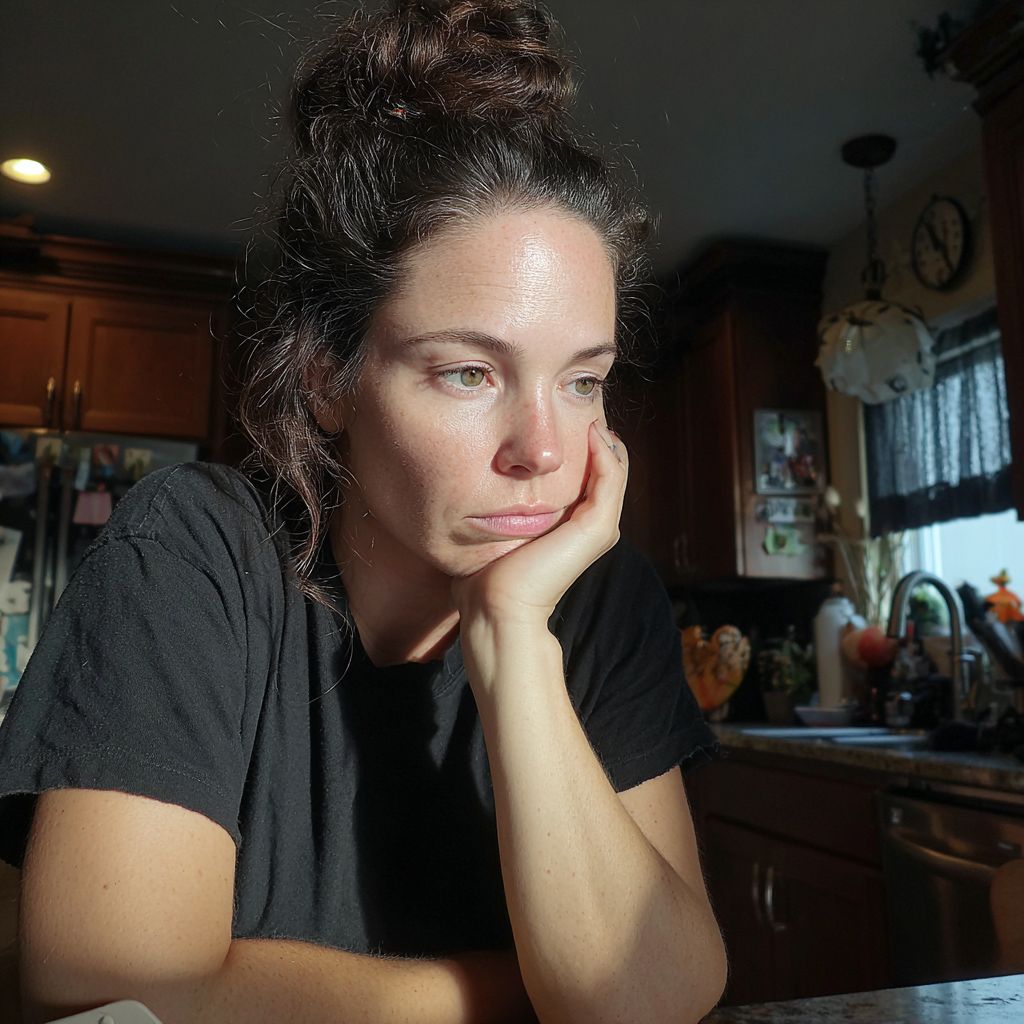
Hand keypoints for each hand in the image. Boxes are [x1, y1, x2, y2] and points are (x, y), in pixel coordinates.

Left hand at [452, 420, 627, 627]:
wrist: (495, 606)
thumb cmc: (487, 573)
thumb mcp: (495, 526)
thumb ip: (500, 504)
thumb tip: (482, 476)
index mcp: (573, 525)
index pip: (589, 473)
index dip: (581, 442)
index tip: (563, 416)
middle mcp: (593, 525)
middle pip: (607, 466)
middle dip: (597, 434)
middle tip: (581, 404)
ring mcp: (599, 527)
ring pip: (614, 468)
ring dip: (604, 437)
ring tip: (590, 412)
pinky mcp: (596, 528)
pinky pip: (610, 478)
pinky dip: (605, 452)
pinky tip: (590, 431)